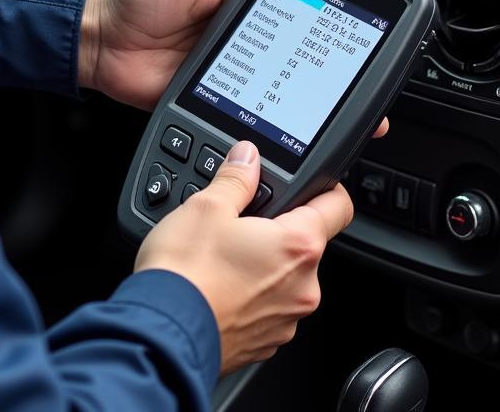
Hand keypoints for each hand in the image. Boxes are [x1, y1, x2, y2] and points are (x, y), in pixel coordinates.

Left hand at [79, 0, 289, 110]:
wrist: (98, 38)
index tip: (317, 3)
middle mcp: (231, 22)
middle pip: (277, 35)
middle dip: (286, 41)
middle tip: (286, 43)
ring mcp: (222, 57)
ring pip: (263, 70)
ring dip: (268, 72)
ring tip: (272, 72)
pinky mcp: (211, 88)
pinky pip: (239, 97)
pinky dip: (247, 99)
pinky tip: (253, 97)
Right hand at [135, 140, 351, 373]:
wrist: (161, 336)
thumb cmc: (185, 275)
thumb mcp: (206, 206)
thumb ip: (236, 177)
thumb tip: (247, 158)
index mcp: (298, 246)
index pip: (338, 206)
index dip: (324, 187)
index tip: (308, 184)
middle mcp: (303, 287)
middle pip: (306, 243)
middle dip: (277, 230)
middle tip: (240, 223)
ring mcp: (285, 320)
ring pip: (285, 277)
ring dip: (262, 264)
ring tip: (221, 258)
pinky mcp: (265, 342)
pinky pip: (267, 307)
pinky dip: (249, 294)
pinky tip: (218, 285)